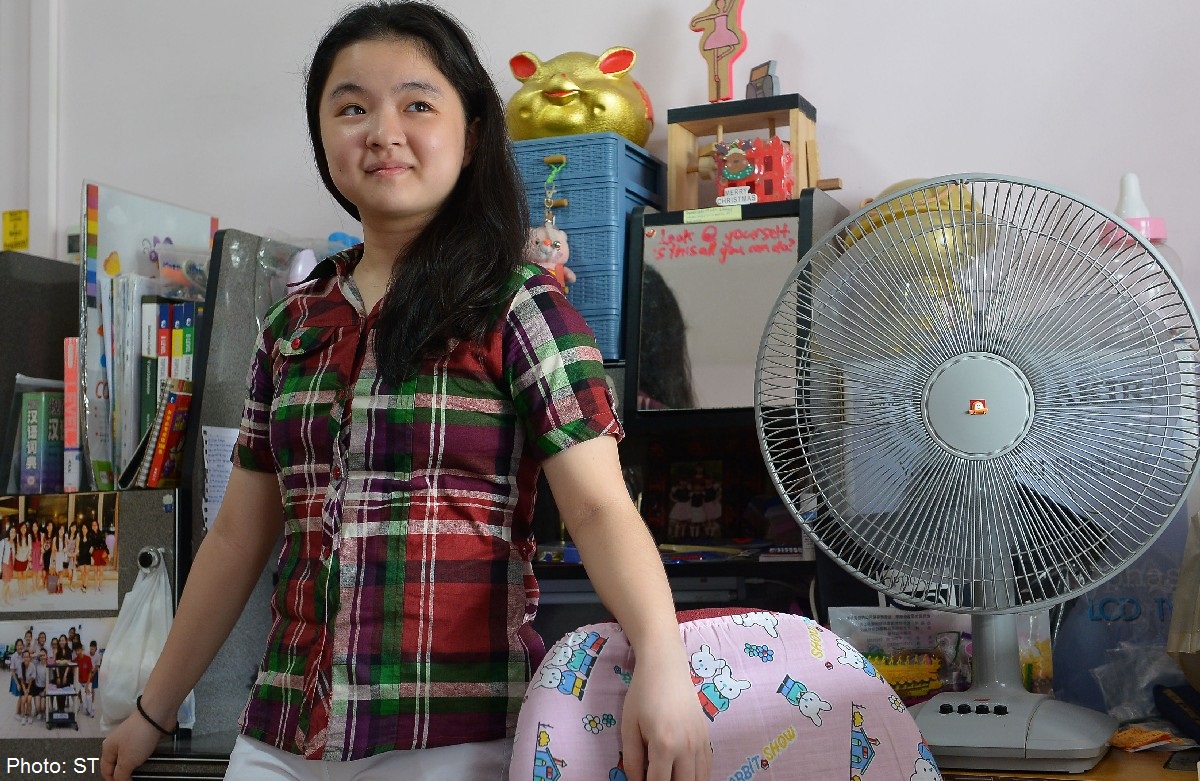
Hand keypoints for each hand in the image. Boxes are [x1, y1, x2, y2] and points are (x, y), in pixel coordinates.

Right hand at [100, 710, 169, 780]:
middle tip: (132, 780)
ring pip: (130, 758)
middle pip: (117, 764)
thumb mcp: (126, 760)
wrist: (156, 715)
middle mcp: (118, 744)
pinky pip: (141, 752)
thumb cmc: (138, 738)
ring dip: (134, 767)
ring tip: (140, 776)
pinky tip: (148, 765)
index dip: (112, 780)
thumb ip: (121, 775)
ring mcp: (131, 740)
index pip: (106, 770)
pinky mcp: (144, 737)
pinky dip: (143, 759)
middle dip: (123, 775)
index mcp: (108, 749)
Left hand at [621, 657, 710, 780]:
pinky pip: (707, 768)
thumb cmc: (642, 694)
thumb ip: (632, 760)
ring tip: (670, 776)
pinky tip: (685, 774)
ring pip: (699, 780)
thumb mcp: (629, 727)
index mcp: (664, 745)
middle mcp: (687, 747)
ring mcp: (701, 743)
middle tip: (656, 777)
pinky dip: (698, 776)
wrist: (666, 667)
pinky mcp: (707, 738)